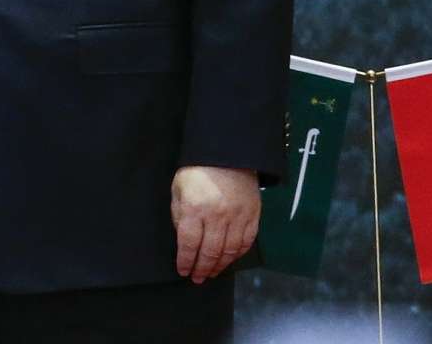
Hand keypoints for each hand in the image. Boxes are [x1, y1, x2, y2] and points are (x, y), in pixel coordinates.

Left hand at [170, 165, 259, 283]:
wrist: (227, 152)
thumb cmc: (197, 170)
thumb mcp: (178, 188)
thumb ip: (178, 214)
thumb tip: (183, 239)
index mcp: (195, 207)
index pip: (188, 243)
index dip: (185, 260)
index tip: (183, 270)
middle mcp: (217, 215)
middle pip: (209, 251)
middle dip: (202, 268)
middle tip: (197, 278)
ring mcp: (237, 216)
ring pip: (229, 251)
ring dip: (219, 266)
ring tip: (212, 273)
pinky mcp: (253, 215)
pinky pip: (246, 242)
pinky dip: (237, 255)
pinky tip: (229, 260)